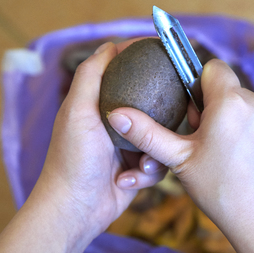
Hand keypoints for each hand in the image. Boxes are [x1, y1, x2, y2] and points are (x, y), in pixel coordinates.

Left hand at [0, 39, 169, 252]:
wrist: (76, 208)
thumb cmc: (72, 158)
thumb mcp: (77, 111)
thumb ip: (91, 76)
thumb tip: (109, 44)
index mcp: (101, 104)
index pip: (125, 72)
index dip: (143, 58)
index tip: (165, 52)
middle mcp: (118, 122)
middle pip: (151, 103)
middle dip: (164, 110)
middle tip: (180, 109)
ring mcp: (129, 145)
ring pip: (161, 135)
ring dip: (153, 151)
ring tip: (141, 163)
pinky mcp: (139, 166)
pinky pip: (158, 160)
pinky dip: (148, 172)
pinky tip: (128, 180)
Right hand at [108, 59, 253, 252]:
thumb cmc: (222, 192)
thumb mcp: (179, 160)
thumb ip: (147, 133)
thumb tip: (117, 115)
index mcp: (229, 102)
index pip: (211, 67)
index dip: (196, 83)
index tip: (191, 113)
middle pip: (225, 87)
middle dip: (210, 106)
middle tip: (201, 139)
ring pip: (241, 104)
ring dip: (228, 118)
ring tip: (220, 152)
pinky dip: (246, 129)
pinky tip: (239, 158)